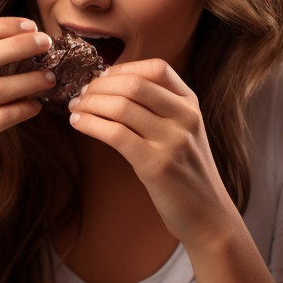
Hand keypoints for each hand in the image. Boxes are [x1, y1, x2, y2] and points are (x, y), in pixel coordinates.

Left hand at [65, 59, 234, 245]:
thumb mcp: (183, 132)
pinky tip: (78, 124)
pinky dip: (90, 124)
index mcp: (191, 104)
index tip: (102, 78)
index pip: (157, 68)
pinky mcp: (156, 165)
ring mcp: (173, 141)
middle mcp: (185, 117)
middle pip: (134, 84)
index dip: (124, 68)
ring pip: (121, 107)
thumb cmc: (186, 172)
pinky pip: (115, 134)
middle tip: (80, 94)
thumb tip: (112, 86)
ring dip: (90, 104)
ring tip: (75, 108)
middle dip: (99, 86)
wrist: (207, 214)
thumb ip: (159, 108)